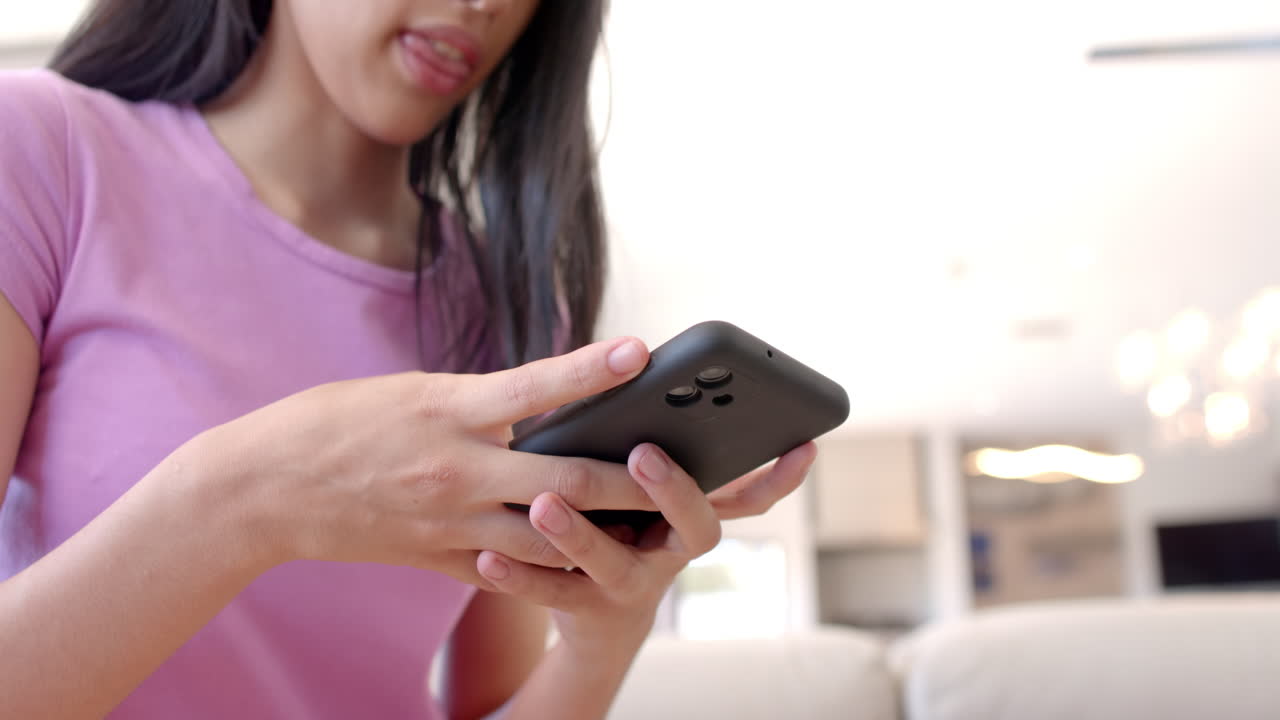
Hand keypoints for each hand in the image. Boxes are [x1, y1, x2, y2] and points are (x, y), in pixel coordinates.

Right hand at [186, 337, 658, 585]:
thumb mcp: (415, 393)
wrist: (264, 486)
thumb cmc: (339, 423)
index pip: (534, 386)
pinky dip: (552, 564)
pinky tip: (588, 559)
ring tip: (654, 524)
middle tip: (684, 472)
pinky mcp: (439, 557)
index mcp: (447, 409)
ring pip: (549, 538)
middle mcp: (456, 468)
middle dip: (631, 482)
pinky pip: (510, 569)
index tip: (641, 352)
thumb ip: (481, 404)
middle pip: (563, 481)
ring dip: (603, 534)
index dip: (591, 370)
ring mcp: (449, 521)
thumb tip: (543, 409)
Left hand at [474, 441, 817, 655]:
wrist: (594, 620)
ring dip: (581, 534)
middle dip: (673, 490)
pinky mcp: (585, 612)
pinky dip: (520, 576)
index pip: (749, 495)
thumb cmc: (615, 521)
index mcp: (690, 514)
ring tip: (545, 503)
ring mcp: (631, 586)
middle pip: (696, 528)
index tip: (801, 443)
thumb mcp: (636, 484)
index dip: (780, 475)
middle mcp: (671, 552)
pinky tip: (490, 553)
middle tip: (645, 454)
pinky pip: (552, 593)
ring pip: (615, 564)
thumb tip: (635, 361)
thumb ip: (640, 441)